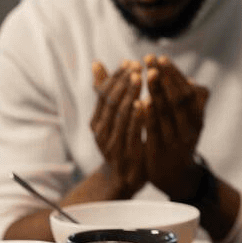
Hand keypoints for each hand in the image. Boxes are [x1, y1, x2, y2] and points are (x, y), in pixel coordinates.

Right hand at [90, 60, 146, 196]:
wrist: (122, 180)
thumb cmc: (119, 143)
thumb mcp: (111, 120)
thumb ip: (106, 94)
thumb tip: (97, 63)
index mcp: (97, 122)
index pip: (103, 94)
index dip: (116, 77)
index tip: (129, 62)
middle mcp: (101, 133)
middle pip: (111, 102)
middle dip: (124, 82)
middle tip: (137, 66)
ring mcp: (112, 144)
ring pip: (120, 115)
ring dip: (130, 94)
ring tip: (140, 78)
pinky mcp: (126, 155)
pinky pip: (131, 132)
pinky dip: (137, 117)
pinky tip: (145, 102)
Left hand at [142, 55, 210, 199]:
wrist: (176, 177)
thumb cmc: (181, 143)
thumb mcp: (191, 124)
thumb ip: (193, 104)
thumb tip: (192, 82)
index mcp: (197, 119)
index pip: (187, 91)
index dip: (174, 74)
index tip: (161, 58)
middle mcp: (190, 129)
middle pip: (178, 98)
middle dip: (164, 77)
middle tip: (150, 59)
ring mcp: (176, 141)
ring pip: (166, 112)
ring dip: (156, 91)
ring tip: (145, 73)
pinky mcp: (160, 151)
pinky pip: (154, 130)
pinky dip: (148, 115)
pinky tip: (140, 100)